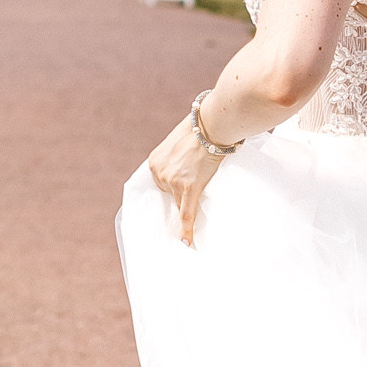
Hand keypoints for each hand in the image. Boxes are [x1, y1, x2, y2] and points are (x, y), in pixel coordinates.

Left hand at [147, 114, 224, 245]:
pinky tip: (187, 243)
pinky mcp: (189, 187)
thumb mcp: (178, 141)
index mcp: (153, 162)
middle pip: (169, 192)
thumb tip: (182, 170)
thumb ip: (174, 158)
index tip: (180, 187)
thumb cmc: (200, 128)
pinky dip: (186, 229)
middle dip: (181, 188)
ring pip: (180, 201)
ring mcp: (173, 182)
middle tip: (196, 174)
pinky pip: (187, 214)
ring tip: (202, 176)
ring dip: (189, 195)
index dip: (173, 184)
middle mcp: (159, 173)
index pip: (160, 183)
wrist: (213, 123)